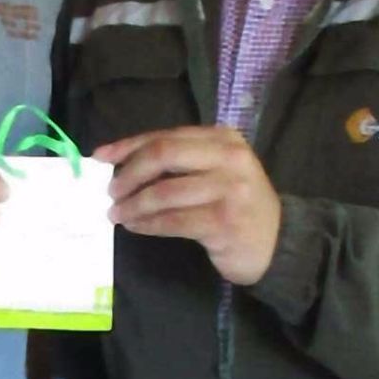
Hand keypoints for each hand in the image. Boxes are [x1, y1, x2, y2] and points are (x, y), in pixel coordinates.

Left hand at [95, 126, 280, 285]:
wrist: (278, 242)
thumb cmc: (238, 204)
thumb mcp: (216, 171)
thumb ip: (179, 162)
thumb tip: (121, 163)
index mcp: (223, 138)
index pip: (165, 136)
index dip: (128, 146)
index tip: (100, 158)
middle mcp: (229, 158)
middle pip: (163, 155)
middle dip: (129, 173)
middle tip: (110, 192)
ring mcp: (230, 189)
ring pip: (164, 192)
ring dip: (134, 204)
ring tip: (117, 214)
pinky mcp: (224, 222)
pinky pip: (173, 221)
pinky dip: (147, 224)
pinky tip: (135, 227)